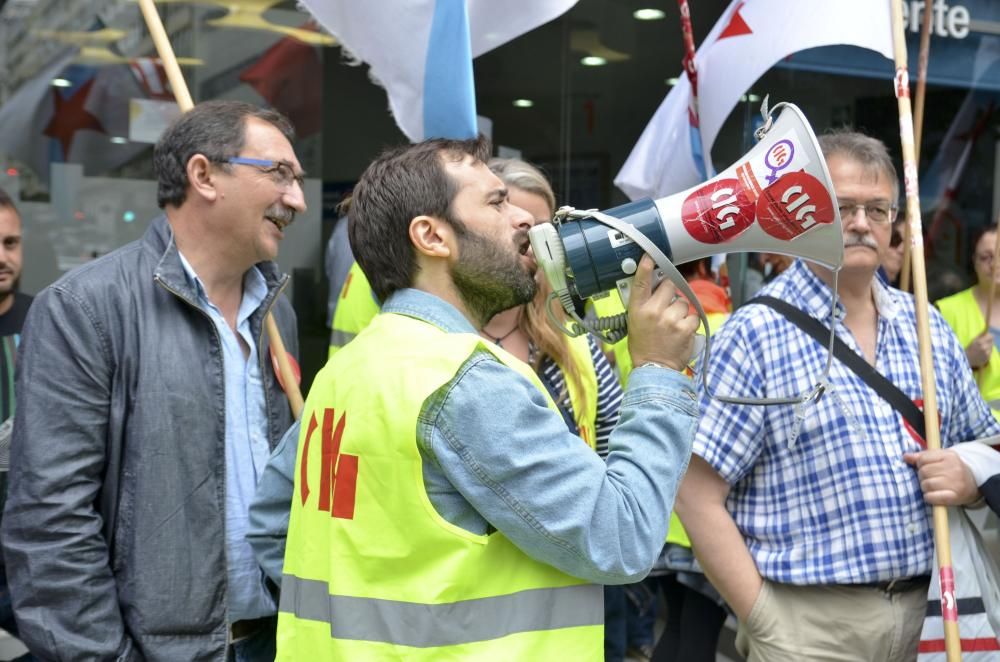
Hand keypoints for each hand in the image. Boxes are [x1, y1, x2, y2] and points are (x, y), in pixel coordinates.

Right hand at [626, 255, 698, 371]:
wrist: (654, 369)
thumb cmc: (643, 347)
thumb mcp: (634, 324)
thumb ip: (644, 305)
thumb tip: (655, 289)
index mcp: (638, 310)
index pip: (641, 283)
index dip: (645, 268)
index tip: (650, 257)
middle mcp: (654, 312)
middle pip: (669, 286)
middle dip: (671, 293)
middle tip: (667, 306)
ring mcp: (671, 319)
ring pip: (683, 302)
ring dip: (681, 311)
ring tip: (673, 325)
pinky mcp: (685, 327)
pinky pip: (692, 316)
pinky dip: (689, 323)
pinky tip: (681, 332)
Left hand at [903, 449, 980, 505]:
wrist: (972, 483)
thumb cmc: (952, 468)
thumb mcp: (940, 457)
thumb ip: (923, 456)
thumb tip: (906, 456)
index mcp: (949, 456)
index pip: (923, 459)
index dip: (920, 464)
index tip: (925, 467)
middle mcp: (954, 469)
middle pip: (923, 472)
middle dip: (922, 476)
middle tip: (930, 477)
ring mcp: (955, 483)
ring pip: (926, 484)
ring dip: (924, 487)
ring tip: (932, 486)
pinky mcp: (954, 497)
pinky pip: (931, 497)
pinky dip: (928, 497)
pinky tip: (932, 495)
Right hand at [965, 331, 993, 368]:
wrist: (965, 361)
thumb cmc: (967, 349)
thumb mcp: (972, 341)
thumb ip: (980, 335)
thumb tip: (986, 330)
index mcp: (980, 342)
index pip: (990, 336)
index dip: (988, 336)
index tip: (986, 337)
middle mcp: (985, 347)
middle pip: (991, 342)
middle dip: (988, 342)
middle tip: (983, 344)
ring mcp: (987, 354)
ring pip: (991, 348)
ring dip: (988, 347)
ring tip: (981, 349)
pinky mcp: (987, 359)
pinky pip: (990, 353)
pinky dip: (987, 353)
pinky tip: (981, 354)